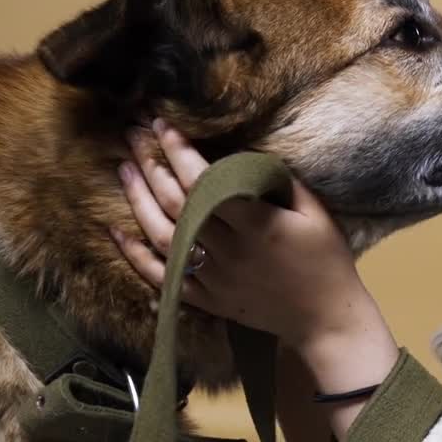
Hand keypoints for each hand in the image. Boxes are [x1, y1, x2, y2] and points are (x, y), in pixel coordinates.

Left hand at [112, 119, 398, 385]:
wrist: (326, 317)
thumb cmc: (325, 258)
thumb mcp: (313, 211)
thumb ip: (276, 181)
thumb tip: (242, 155)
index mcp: (254, 223)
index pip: (203, 180)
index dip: (179, 151)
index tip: (162, 125)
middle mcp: (226, 249)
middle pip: (176, 202)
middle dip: (151, 164)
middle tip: (133, 135)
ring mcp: (211, 277)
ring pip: (161, 234)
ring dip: (138, 200)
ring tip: (124, 170)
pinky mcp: (204, 299)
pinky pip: (160, 276)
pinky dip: (134, 256)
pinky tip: (116, 231)